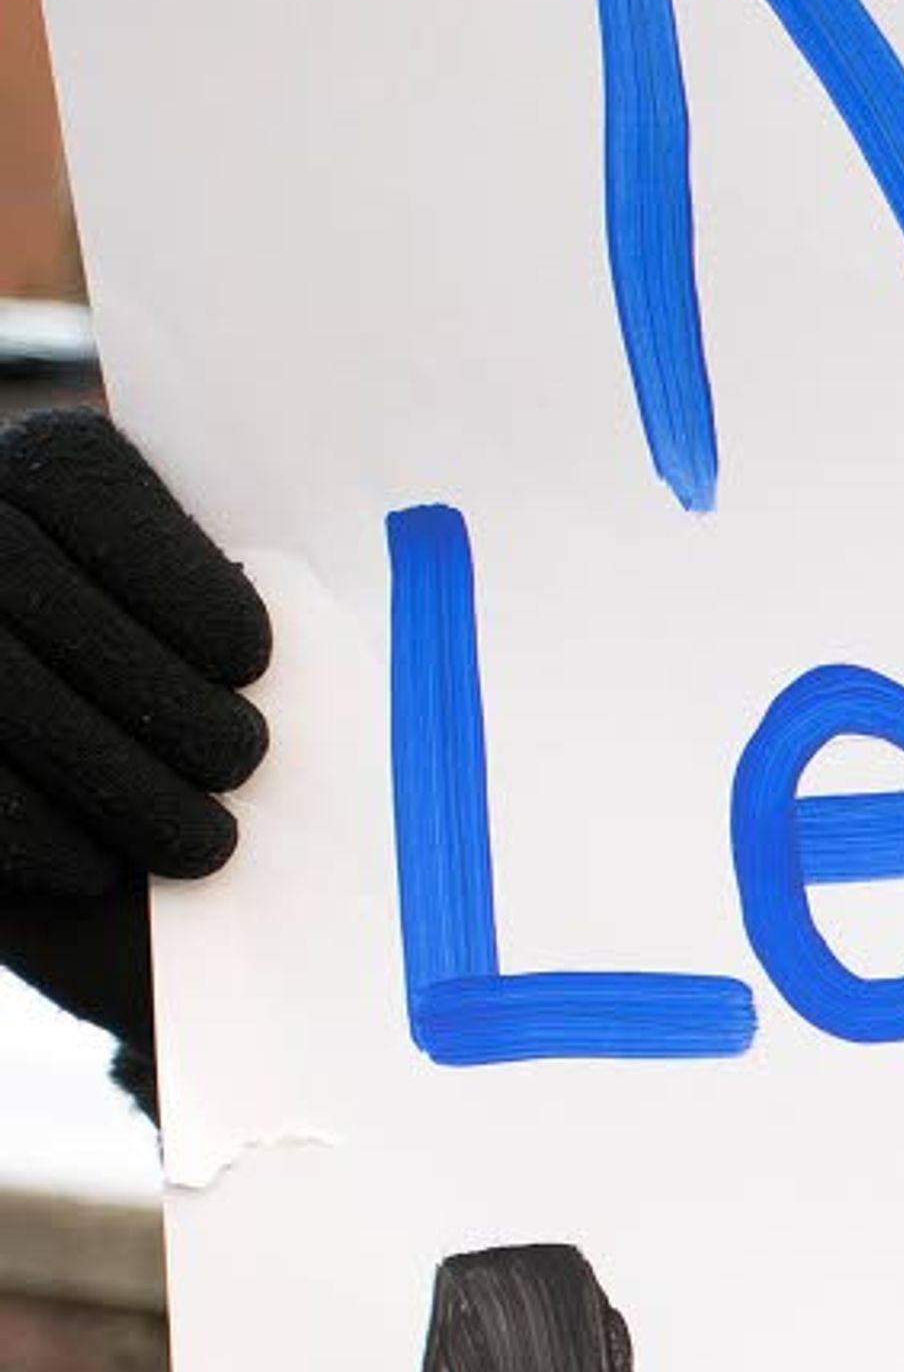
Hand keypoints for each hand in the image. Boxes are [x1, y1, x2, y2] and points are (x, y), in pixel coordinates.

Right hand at [0, 411, 271, 1101]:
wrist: (187, 899)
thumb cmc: (259, 748)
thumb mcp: (276, 662)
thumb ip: (291, 607)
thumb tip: (397, 558)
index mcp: (45, 473)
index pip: (75, 474)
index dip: (164, 572)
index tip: (249, 659)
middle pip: (12, 571)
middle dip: (145, 685)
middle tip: (240, 765)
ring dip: (105, 770)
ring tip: (203, 841)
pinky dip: (28, 826)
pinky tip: (100, 871)